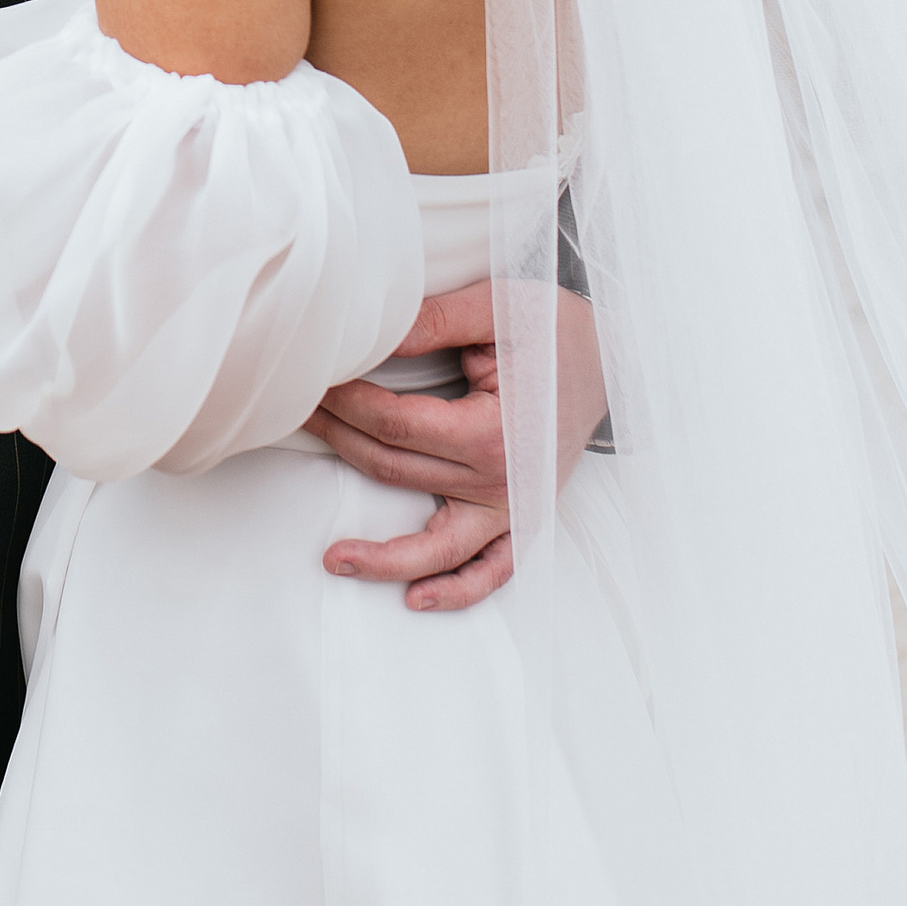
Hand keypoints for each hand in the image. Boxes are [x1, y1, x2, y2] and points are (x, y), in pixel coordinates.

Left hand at [306, 285, 607, 614]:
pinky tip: (415, 599)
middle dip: (337, 441)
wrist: (612, 357)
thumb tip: (368, 333)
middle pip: (395, 471)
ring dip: (380, 555)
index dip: (343, 402)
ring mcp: (512, 508)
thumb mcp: (498, 306)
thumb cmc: (556, 330)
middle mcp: (501, 482)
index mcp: (492, 432)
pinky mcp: (522, 518)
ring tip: (332, 558)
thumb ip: (432, 321)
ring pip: (433, 545)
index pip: (392, 425)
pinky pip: (491, 571)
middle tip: (294, 416)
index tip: (310, 381)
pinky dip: (456, 590)